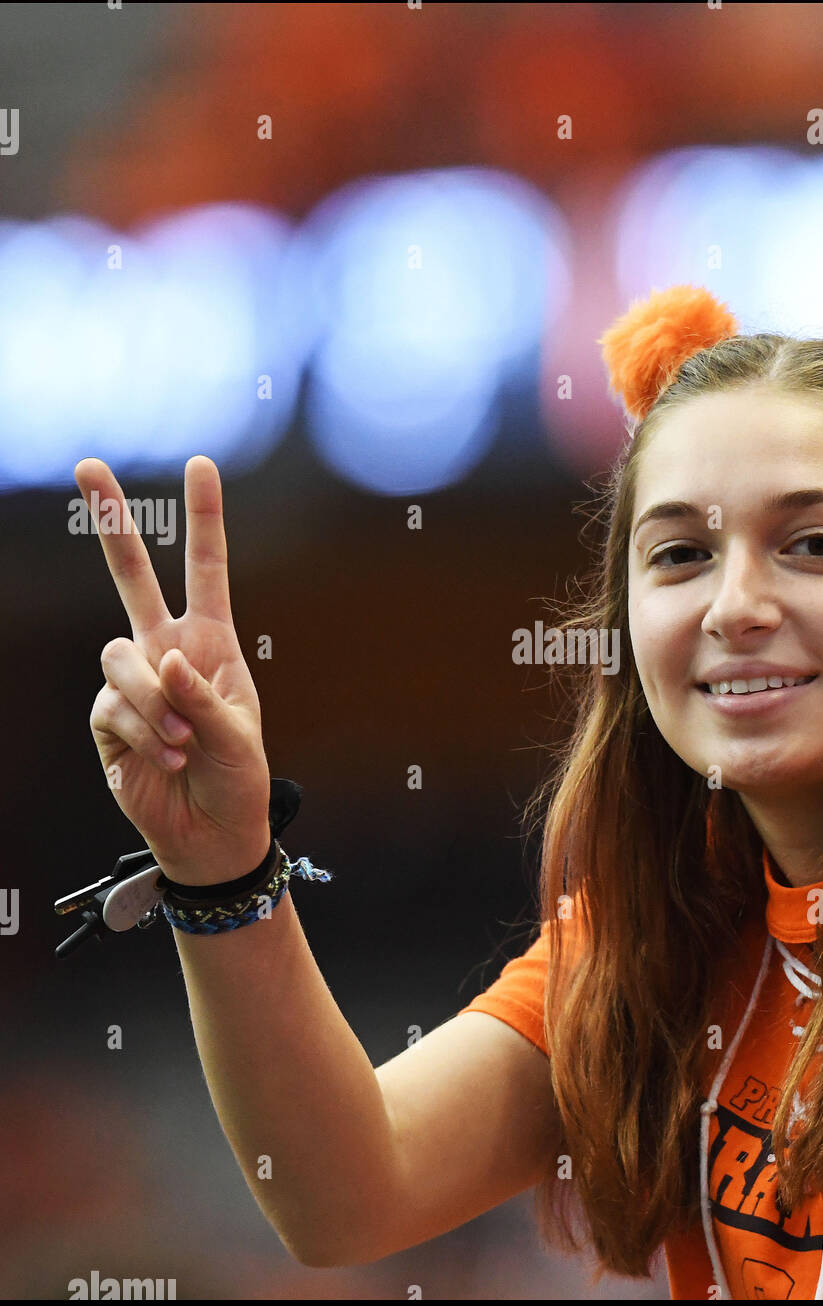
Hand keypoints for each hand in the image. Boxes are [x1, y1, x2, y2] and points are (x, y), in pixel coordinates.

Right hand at [79, 455, 271, 884]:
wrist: (211, 832)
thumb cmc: (238, 778)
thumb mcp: (241, 736)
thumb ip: (204, 696)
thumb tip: (162, 657)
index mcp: (212, 642)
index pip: (206, 569)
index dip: (203, 518)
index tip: (200, 464)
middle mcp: (168, 651)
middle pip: (132, 577)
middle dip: (113, 522)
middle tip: (89, 465)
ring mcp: (134, 682)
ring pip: (121, 657)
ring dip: (156, 703)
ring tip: (185, 743)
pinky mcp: (108, 717)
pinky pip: (115, 705)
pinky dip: (146, 733)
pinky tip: (168, 758)